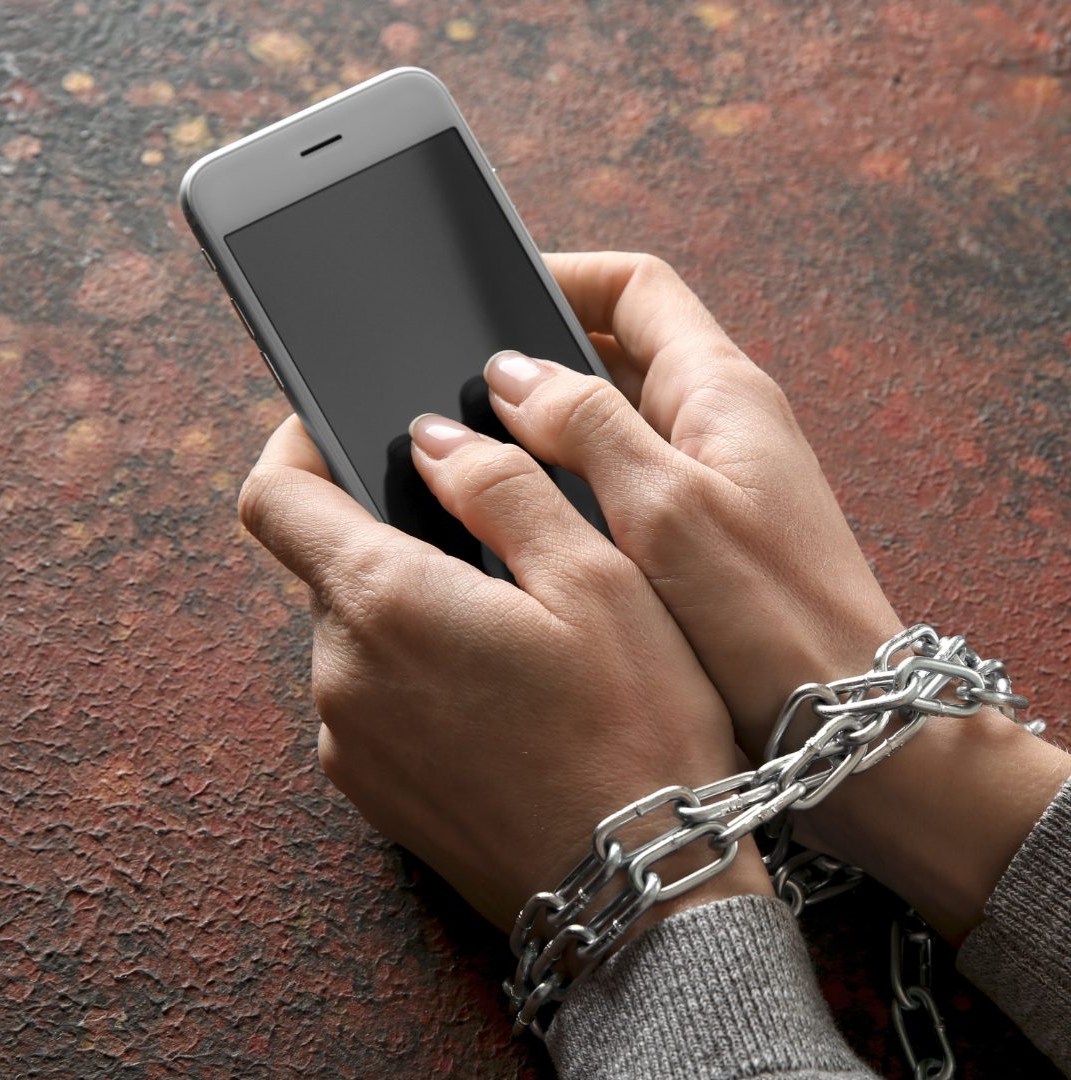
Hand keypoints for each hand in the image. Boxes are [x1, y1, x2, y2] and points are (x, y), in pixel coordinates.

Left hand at [238, 414, 770, 932]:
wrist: (635, 890)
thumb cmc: (634, 726)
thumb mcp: (596, 576)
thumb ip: (499, 486)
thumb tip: (430, 440)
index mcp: (384, 604)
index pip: (276, 498)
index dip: (295, 447)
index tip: (336, 429)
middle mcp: (341, 675)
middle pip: (328, 565)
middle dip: (390, 535)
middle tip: (486, 544)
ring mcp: (352, 742)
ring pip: (357, 632)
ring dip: (410, 608)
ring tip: (510, 630)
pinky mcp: (374, 791)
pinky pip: (373, 697)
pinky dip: (415, 671)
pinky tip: (498, 694)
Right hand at [486, 251, 904, 762]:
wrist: (842, 718)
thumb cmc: (771, 618)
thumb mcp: (664, 508)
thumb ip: (586, 427)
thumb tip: (510, 375)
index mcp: (720, 390)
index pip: (637, 289)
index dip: (566, 275)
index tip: (496, 292)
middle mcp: (718, 423)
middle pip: (619, 352)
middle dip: (544, 359)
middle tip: (467, 391)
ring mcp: (710, 479)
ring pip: (615, 422)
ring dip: (553, 428)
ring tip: (483, 453)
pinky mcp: (700, 535)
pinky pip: (624, 483)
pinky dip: (574, 483)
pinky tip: (533, 518)